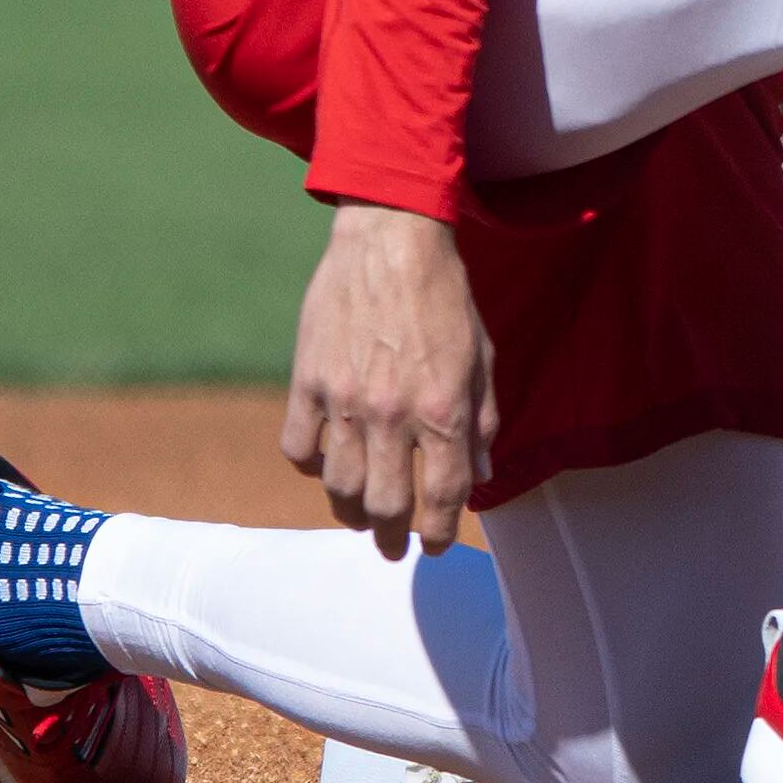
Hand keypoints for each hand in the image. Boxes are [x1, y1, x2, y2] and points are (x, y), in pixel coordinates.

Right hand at [281, 203, 495, 558]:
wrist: (391, 239)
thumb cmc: (444, 296)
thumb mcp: (482, 357)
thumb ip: (483, 420)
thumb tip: (481, 476)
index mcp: (442, 409)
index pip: (442, 496)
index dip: (439, 531)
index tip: (434, 543)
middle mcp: (392, 413)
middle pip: (386, 505)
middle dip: (393, 536)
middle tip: (394, 542)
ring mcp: (344, 400)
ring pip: (339, 487)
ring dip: (351, 511)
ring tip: (360, 515)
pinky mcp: (307, 381)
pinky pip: (299, 448)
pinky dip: (311, 466)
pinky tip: (326, 464)